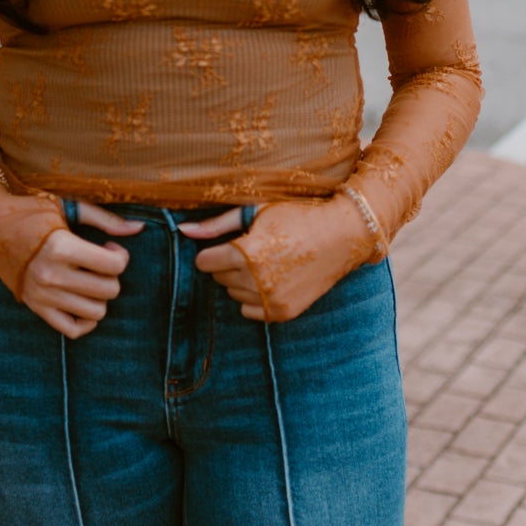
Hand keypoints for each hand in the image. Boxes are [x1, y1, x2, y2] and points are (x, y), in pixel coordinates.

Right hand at [0, 189, 141, 337]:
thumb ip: (105, 219)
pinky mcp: (37, 308)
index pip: (113, 265)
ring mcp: (43, 296)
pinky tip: (83, 301)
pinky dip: (86, 321)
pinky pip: (73, 330)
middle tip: (100, 263)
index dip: (121, 256)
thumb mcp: (66, 208)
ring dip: (101, 297)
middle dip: (112, 276)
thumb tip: (139, 228)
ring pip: (96, 312)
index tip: (110, 247)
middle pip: (109, 290)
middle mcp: (52, 276)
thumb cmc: (31, 213)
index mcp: (61, 248)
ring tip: (90, 279)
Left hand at [183, 196, 371, 323]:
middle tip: (256, 248)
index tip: (232, 242)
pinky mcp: (283, 312)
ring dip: (243, 281)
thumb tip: (182, 231)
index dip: (214, 251)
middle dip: (229, 264)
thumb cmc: (296, 216)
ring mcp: (271, 300)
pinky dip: (256, 298)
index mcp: (246, 253)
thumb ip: (217, 224)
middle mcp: (256, 281)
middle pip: (219, 278)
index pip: (204, 262)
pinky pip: (250, 311)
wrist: (342, 235)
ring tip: (269, 262)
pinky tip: (275, 278)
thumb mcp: (256, 212)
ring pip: (234, 295)